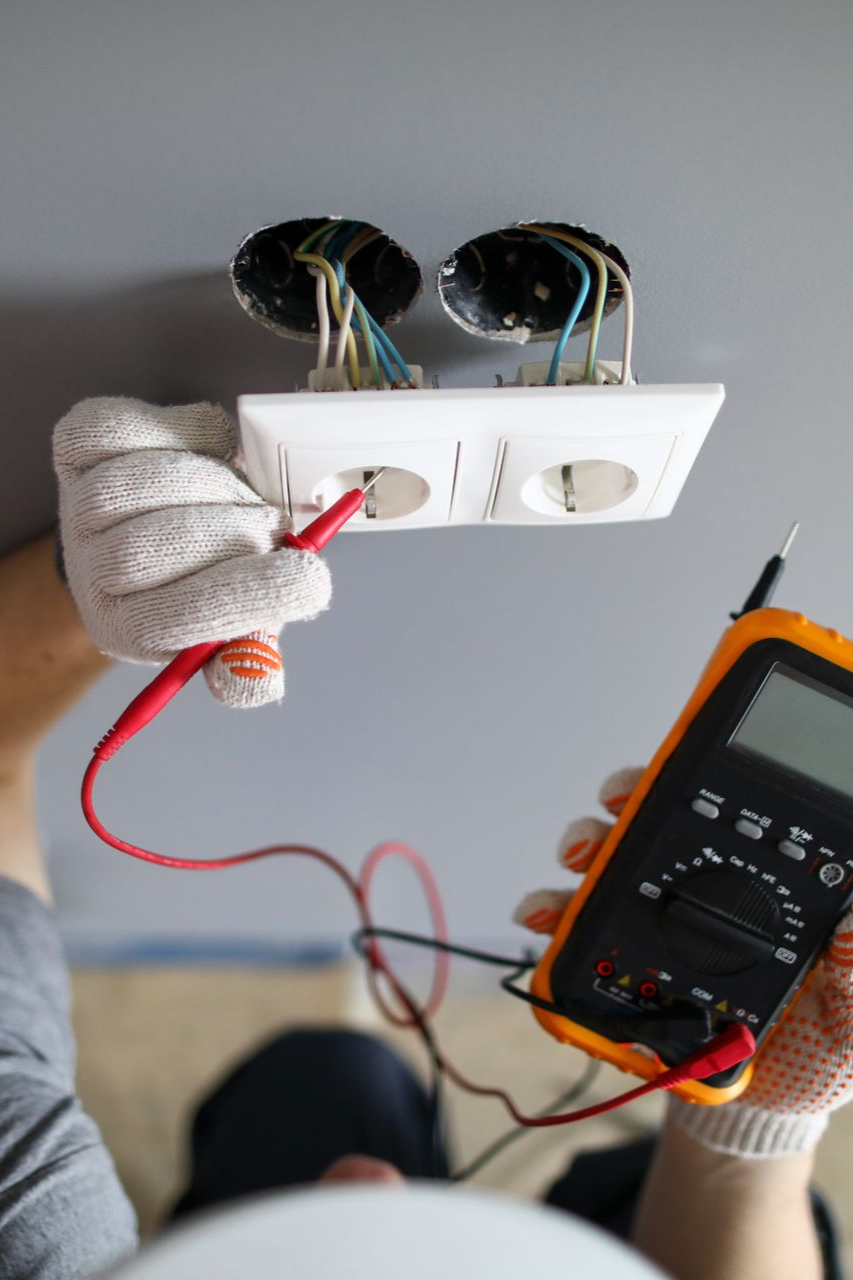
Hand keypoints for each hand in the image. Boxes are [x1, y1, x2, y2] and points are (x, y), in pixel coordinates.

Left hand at [53, 397, 331, 708]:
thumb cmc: (200, 578)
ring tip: (241, 496)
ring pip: (140, 483)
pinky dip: (180, 428)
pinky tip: (208, 446)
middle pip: (149, 546)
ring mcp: (78, 505)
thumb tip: (259, 681)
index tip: (309, 580)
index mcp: (126, 627)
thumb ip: (249, 657)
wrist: (152, 526)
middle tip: (272, 530)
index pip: (177, 618)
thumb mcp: (232, 629)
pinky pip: (122, 428)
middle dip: (231, 531)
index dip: (248, 596)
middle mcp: (91, 570)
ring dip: (212, 482)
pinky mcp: (78, 448)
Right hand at [515, 767, 852, 1156]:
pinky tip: (542, 921)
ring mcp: (657, 923)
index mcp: (762, 888)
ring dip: (583, 853)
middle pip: (653, 826)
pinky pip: (578, 932)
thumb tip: (852, 912)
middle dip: (621, 809)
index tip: (667, 778)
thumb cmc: (819, 1050)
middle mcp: (702, 891)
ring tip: (571, 869)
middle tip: (606, 817)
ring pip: (609, 866)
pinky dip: (553, 919)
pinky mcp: (622, 962)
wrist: (763, 1112)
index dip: (689, 785)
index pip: (724, 816)